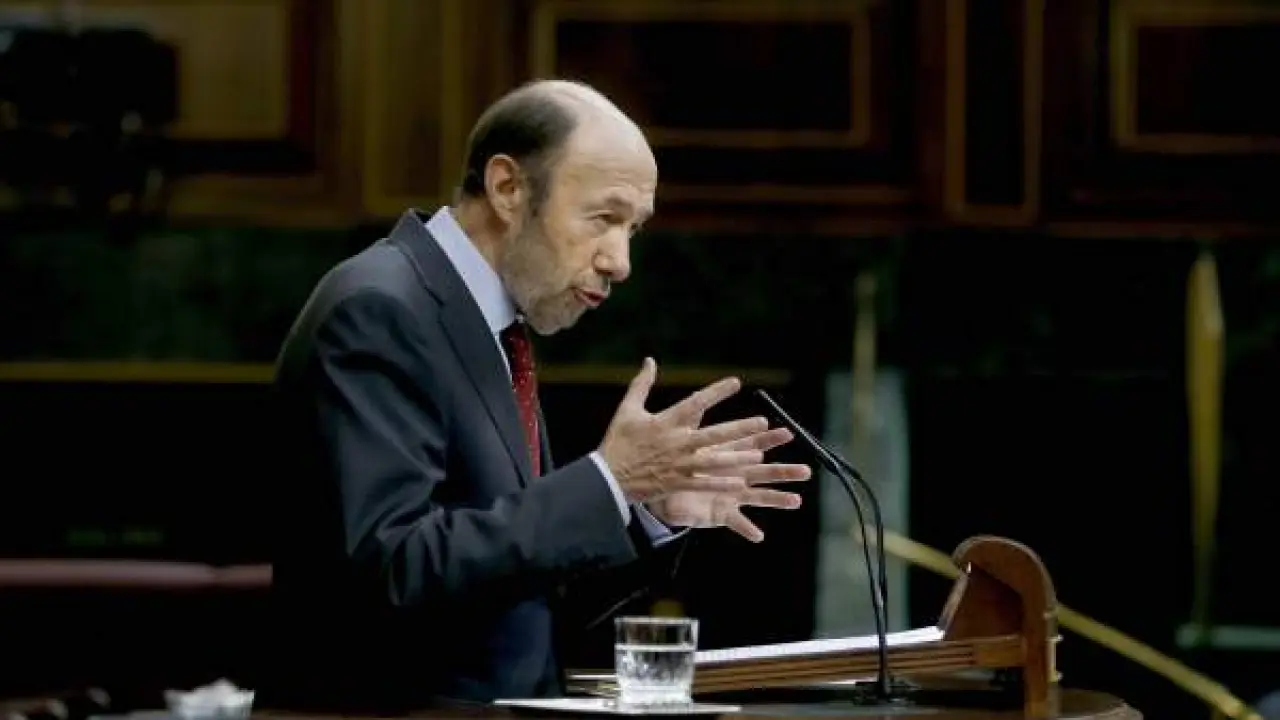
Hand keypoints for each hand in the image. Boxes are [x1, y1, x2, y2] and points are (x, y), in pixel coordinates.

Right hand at [598, 358, 775, 502]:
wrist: (607, 478)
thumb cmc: (618, 442)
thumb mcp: (627, 409)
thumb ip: (641, 384)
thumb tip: (650, 360)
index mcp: (665, 422)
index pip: (696, 403)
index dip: (716, 392)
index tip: (736, 382)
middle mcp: (676, 443)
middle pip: (712, 434)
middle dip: (738, 428)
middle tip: (761, 422)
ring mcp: (678, 465)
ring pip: (713, 460)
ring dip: (736, 458)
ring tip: (757, 454)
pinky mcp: (677, 483)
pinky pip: (703, 483)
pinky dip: (721, 483)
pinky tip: (739, 482)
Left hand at [645, 426, 810, 542]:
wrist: (667, 491)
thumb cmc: (681, 463)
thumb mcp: (687, 439)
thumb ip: (692, 418)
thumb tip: (695, 397)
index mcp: (730, 456)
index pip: (755, 444)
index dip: (770, 439)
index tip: (787, 433)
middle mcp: (737, 476)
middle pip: (765, 472)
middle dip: (785, 471)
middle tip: (806, 471)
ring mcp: (733, 496)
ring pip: (759, 496)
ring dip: (777, 499)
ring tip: (796, 501)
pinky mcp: (723, 513)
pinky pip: (737, 522)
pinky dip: (747, 529)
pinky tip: (758, 536)